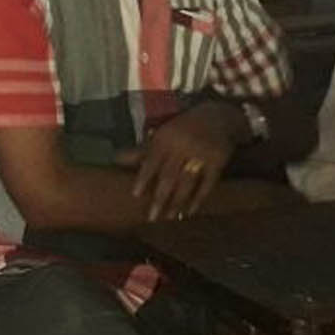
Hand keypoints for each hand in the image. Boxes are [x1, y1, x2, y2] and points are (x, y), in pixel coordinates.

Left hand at [123, 102, 242, 222]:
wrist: (217, 116)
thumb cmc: (182, 127)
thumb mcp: (162, 133)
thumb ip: (142, 150)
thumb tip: (117, 159)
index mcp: (165, 138)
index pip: (151, 161)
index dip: (143, 178)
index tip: (135, 195)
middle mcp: (182, 146)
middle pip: (169, 176)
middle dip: (160, 197)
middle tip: (152, 217)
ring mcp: (201, 154)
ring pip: (187, 183)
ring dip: (177, 202)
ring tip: (169, 217)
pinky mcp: (218, 162)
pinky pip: (207, 184)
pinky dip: (198, 199)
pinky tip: (190, 211)